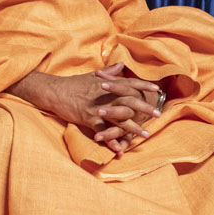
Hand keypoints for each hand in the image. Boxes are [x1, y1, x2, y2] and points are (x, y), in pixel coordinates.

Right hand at [9, 62, 160, 153]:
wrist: (55, 91)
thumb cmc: (73, 83)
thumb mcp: (92, 75)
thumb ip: (109, 71)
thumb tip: (121, 65)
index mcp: (108, 84)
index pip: (130, 83)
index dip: (144, 85)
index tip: (157, 89)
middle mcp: (106, 95)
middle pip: (130, 101)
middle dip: (145, 108)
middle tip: (158, 114)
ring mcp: (98, 108)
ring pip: (120, 118)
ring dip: (133, 127)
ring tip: (146, 134)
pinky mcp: (89, 119)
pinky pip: (103, 131)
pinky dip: (111, 141)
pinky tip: (120, 149)